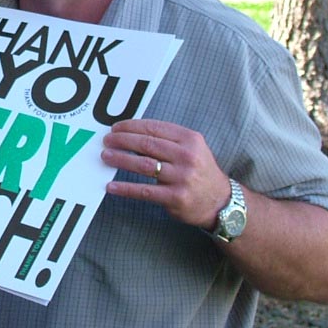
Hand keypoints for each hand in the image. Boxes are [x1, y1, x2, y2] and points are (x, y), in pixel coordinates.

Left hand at [100, 118, 231, 230]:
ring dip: (121, 159)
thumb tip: (133, 133)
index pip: (155, 128)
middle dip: (122, 140)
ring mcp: (182, 178)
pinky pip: (144, 191)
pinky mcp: (175, 197)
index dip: (131, 126)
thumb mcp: (193, 148)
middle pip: (147, 144)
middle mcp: (187, 157)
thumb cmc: (200, 171)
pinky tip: (112, 186)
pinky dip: (125, 188)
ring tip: (106, 156)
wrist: (220, 201)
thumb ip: (169, 139)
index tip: (115, 128)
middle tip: (107, 140)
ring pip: (144, 165)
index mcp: (190, 139)